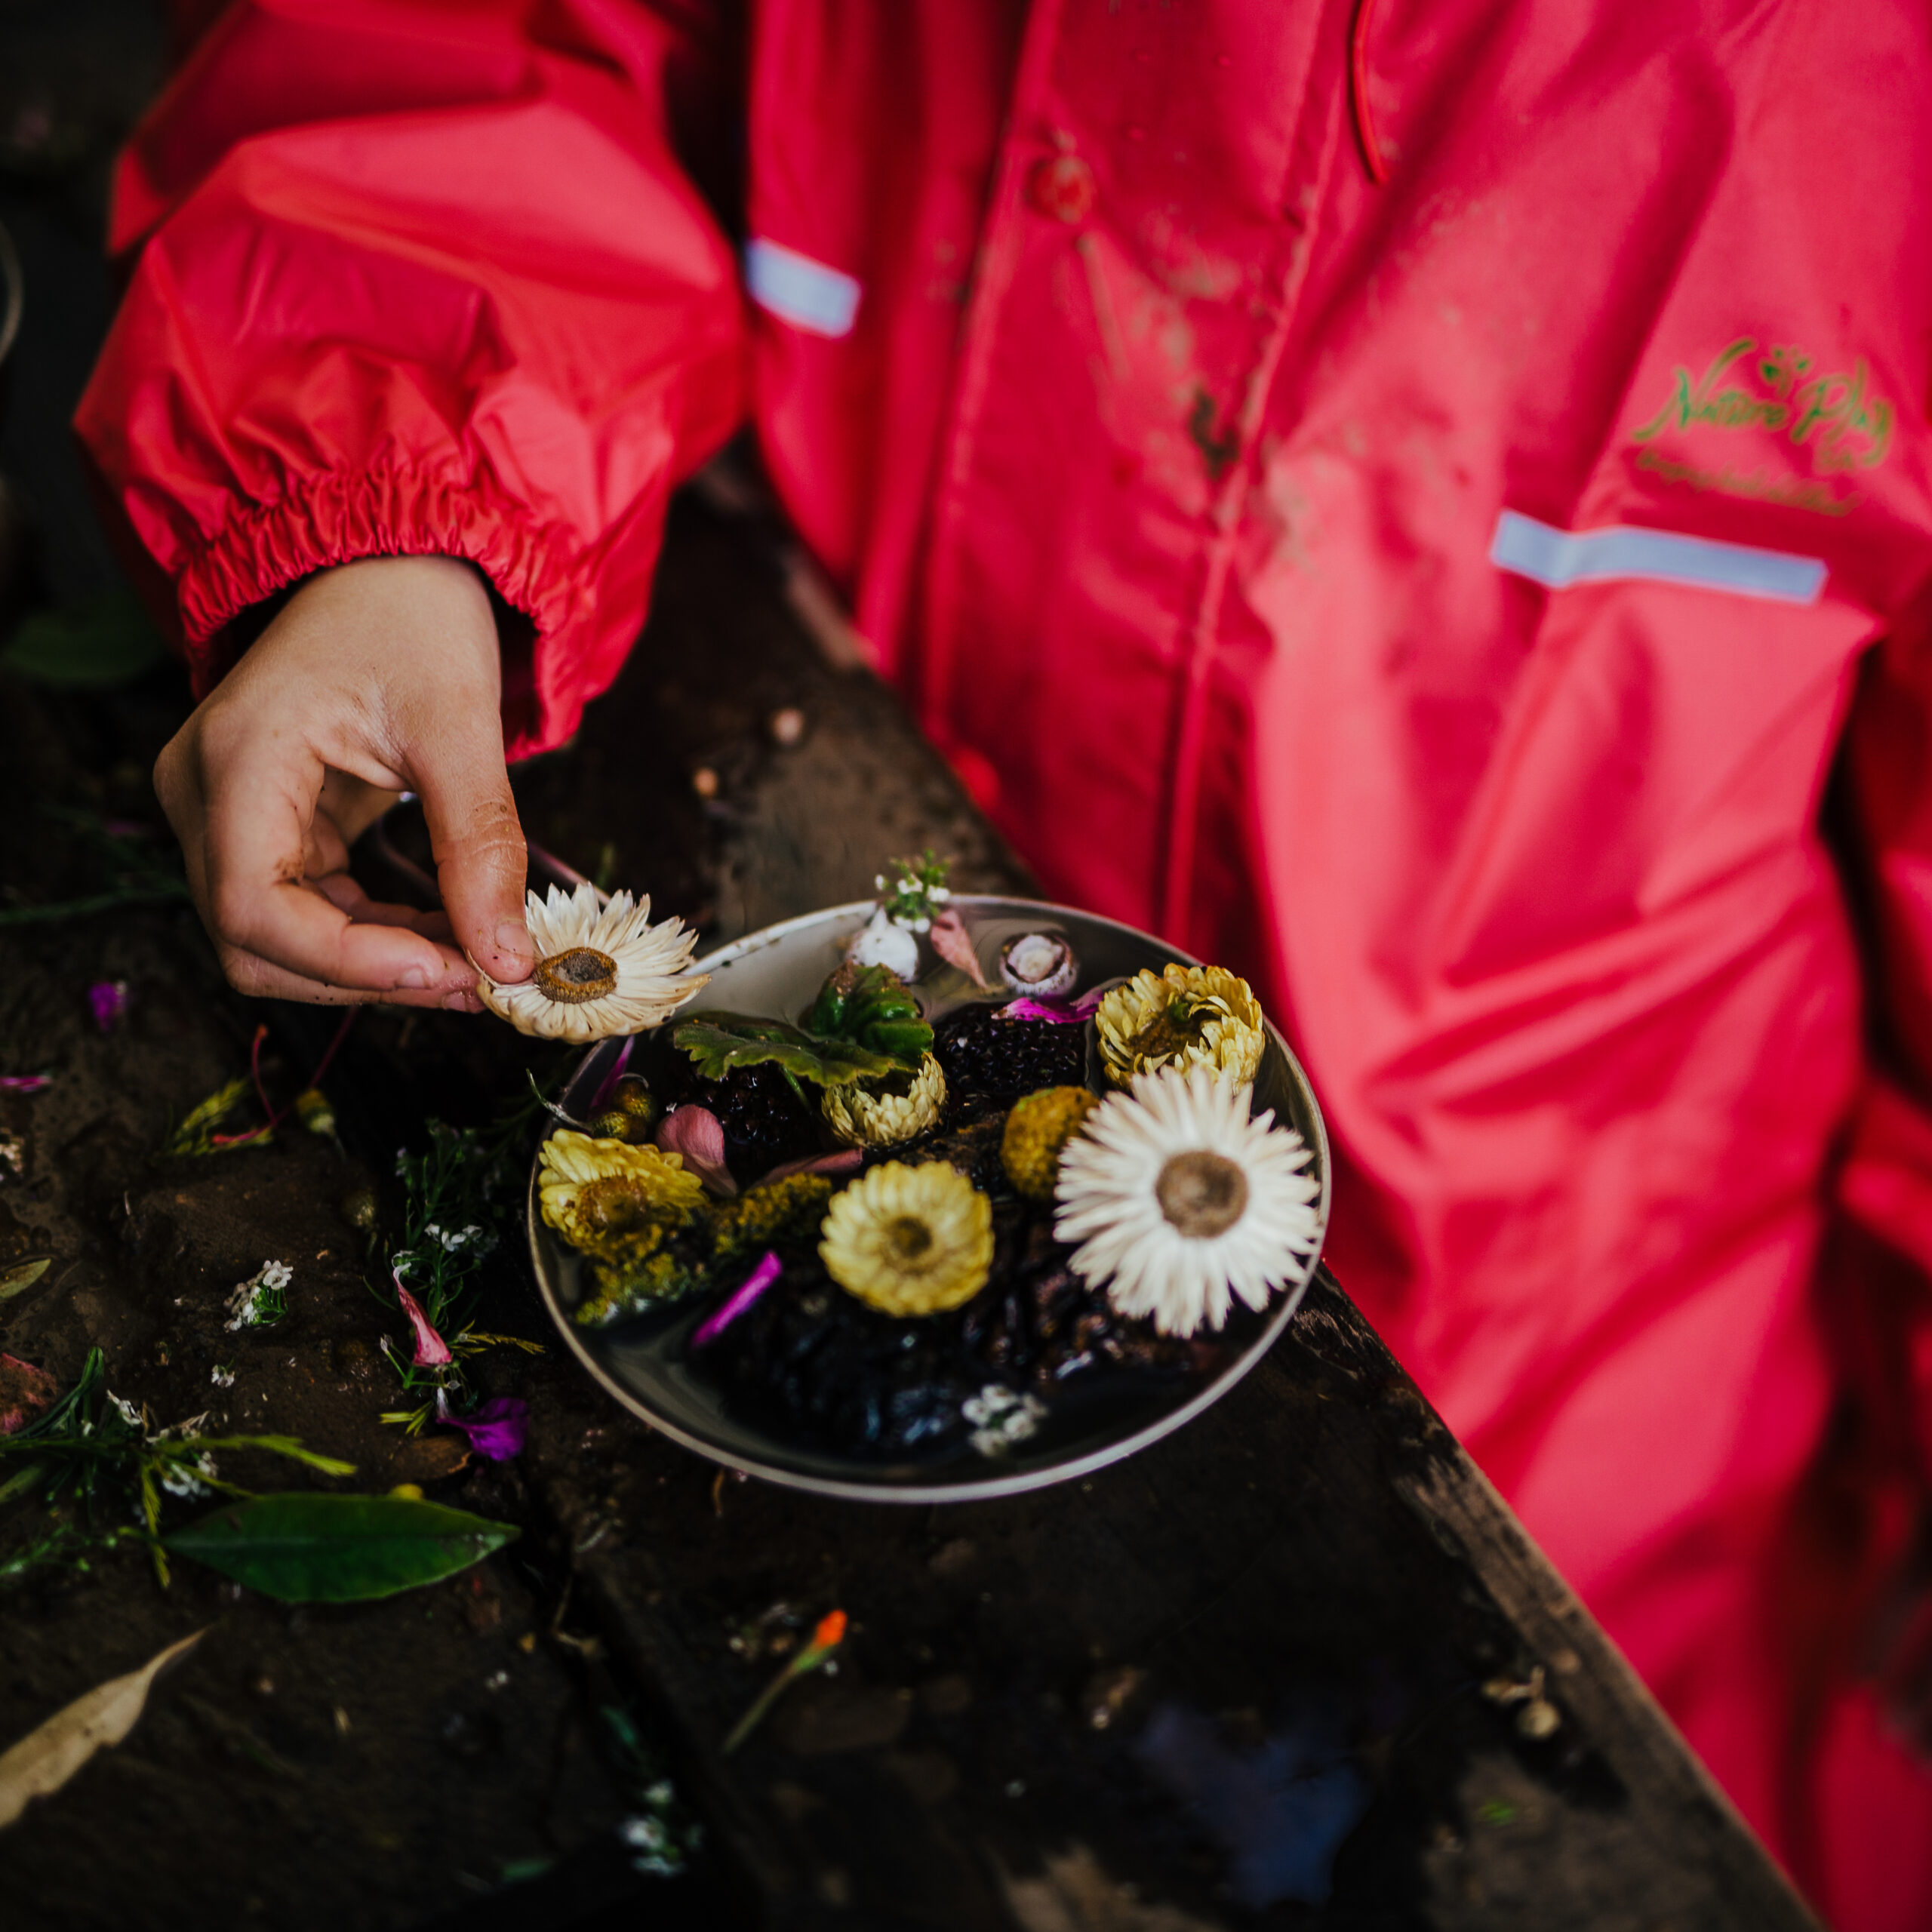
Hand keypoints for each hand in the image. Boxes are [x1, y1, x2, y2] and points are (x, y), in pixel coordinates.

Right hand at [154, 555, 535, 1007]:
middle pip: (255, 943)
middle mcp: (204, 795)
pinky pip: (309, 914)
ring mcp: (227, 816)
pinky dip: (378, 940)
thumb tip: (507, 960)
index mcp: (234, 759)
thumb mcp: (459, 724)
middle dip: (367, 977)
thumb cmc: (411, 617)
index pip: (251, 906)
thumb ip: (480, 845)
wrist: (389, 567)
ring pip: (279, 944)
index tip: (450, 972)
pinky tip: (451, 934)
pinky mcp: (267, 830)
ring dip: (377, 968)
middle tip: (480, 980)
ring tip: (477, 962)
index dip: (345, 962)